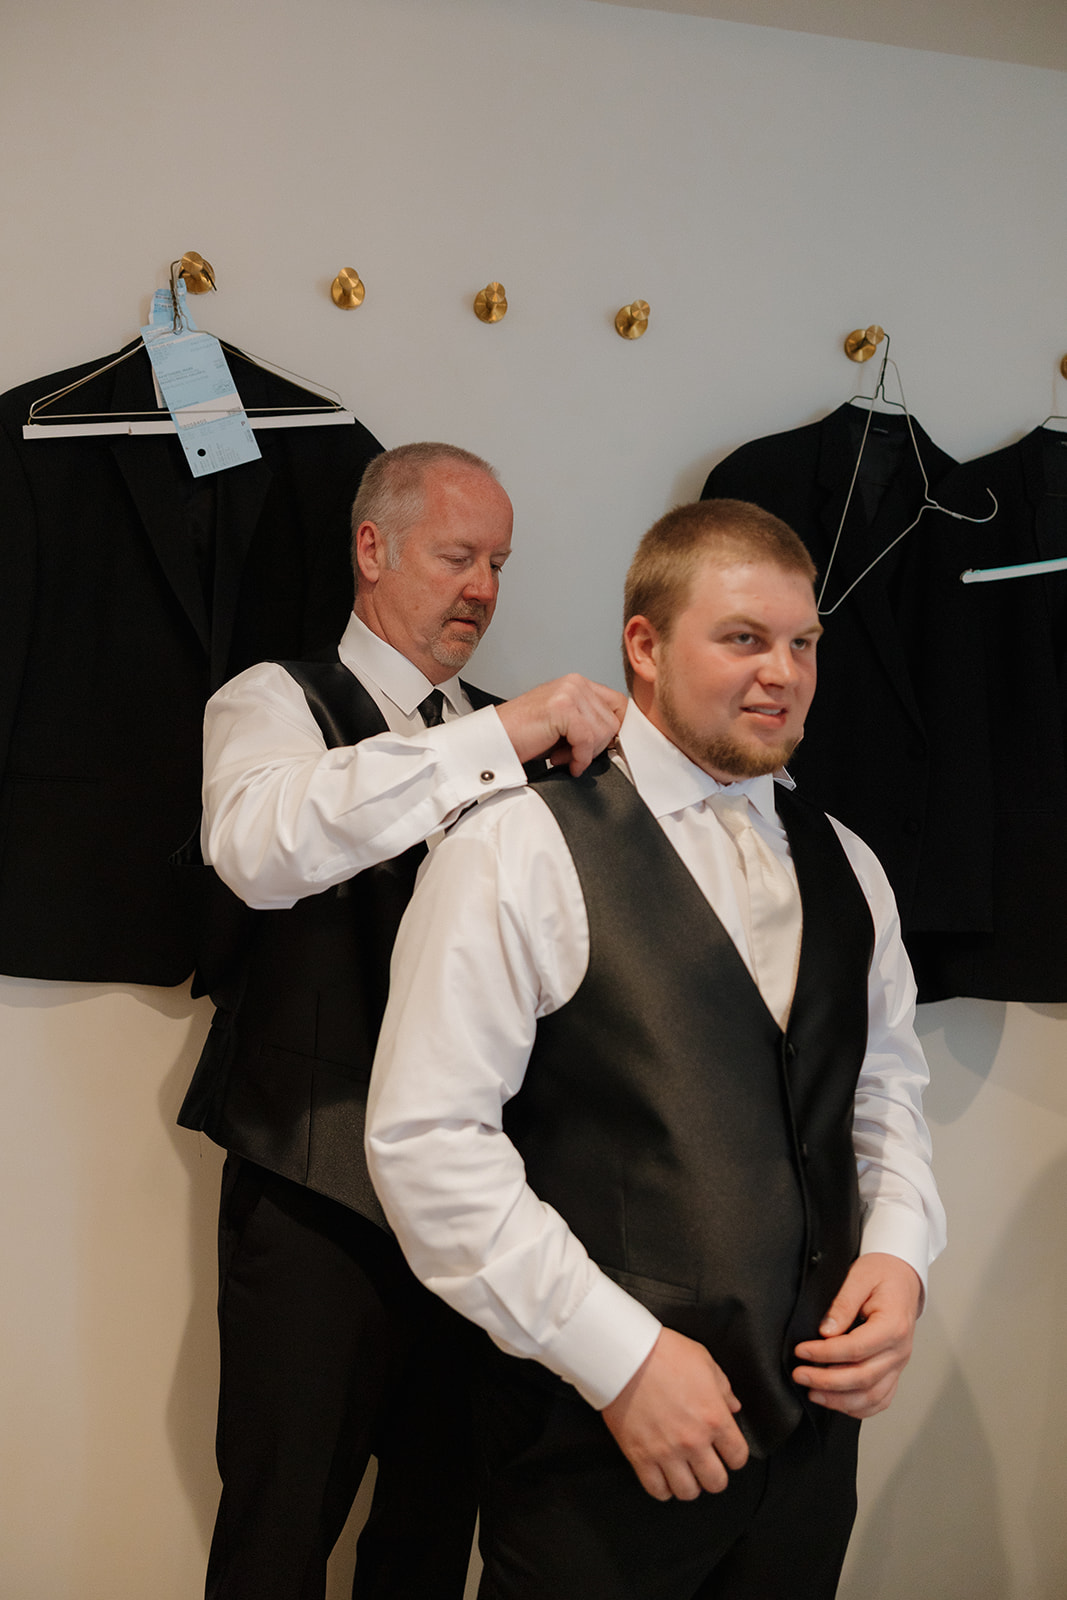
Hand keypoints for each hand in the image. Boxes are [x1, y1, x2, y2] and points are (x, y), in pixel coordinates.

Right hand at [496, 675, 626, 775]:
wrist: (492, 741)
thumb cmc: (522, 736)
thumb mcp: (563, 725)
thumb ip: (588, 723)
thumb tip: (616, 739)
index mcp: (577, 684)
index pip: (619, 704)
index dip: (614, 731)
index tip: (599, 749)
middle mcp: (575, 683)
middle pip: (614, 720)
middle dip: (596, 746)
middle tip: (571, 754)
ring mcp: (569, 693)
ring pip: (604, 731)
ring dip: (585, 753)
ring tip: (561, 756)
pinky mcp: (562, 708)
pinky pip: (587, 740)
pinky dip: (579, 758)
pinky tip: (562, 761)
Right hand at [601, 1327, 748, 1501]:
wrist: (625, 1355)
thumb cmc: (663, 1352)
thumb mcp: (704, 1361)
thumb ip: (723, 1388)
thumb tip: (733, 1406)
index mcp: (714, 1417)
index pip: (738, 1457)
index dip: (734, 1455)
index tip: (726, 1452)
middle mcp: (694, 1440)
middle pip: (716, 1482)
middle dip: (714, 1475)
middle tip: (705, 1464)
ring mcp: (666, 1451)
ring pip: (688, 1492)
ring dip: (689, 1484)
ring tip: (684, 1472)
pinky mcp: (640, 1456)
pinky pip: (657, 1490)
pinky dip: (662, 1487)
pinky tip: (662, 1474)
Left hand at [792, 1253, 921, 1417]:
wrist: (902, 1278)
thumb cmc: (882, 1275)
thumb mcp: (859, 1277)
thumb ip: (842, 1304)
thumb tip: (826, 1331)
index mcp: (893, 1326)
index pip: (856, 1348)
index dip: (825, 1353)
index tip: (801, 1352)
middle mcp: (900, 1350)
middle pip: (863, 1377)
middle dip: (827, 1381)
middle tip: (800, 1375)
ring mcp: (899, 1364)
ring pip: (872, 1395)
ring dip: (840, 1400)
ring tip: (813, 1392)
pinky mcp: (894, 1371)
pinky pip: (881, 1399)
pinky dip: (859, 1407)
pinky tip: (836, 1402)